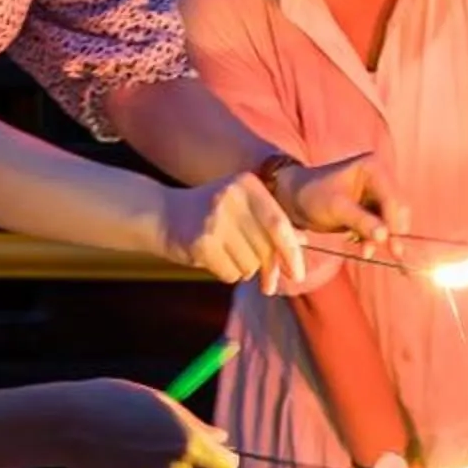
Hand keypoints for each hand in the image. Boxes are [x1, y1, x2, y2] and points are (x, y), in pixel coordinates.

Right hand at [57, 381, 236, 467]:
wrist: (67, 424)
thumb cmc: (114, 403)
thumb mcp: (159, 403)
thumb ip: (193, 424)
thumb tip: (220, 437)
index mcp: (187, 443)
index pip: (225, 467)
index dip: (221, 462)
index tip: (213, 458)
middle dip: (172, 456)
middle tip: (141, 433)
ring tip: (120, 445)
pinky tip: (110, 462)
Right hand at [157, 173, 307, 288]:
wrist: (162, 215)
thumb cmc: (212, 213)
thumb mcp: (244, 208)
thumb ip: (273, 222)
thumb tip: (304, 243)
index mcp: (247, 185)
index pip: (279, 224)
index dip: (292, 253)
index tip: (299, 275)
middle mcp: (231, 198)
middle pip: (266, 249)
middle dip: (269, 270)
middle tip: (268, 283)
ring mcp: (214, 221)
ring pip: (249, 265)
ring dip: (244, 270)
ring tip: (228, 254)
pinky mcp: (200, 243)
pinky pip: (230, 274)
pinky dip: (227, 274)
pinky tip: (214, 259)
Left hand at [269, 151, 409, 246]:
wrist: (295, 199)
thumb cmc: (311, 196)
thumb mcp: (335, 208)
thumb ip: (361, 220)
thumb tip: (384, 236)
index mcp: (373, 167)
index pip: (393, 198)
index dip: (394, 222)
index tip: (393, 244)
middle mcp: (380, 177)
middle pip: (397, 209)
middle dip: (391, 231)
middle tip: (392, 253)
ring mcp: (377, 192)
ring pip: (391, 219)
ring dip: (382, 238)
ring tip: (366, 252)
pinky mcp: (371, 207)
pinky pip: (381, 225)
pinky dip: (374, 238)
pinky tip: (364, 248)